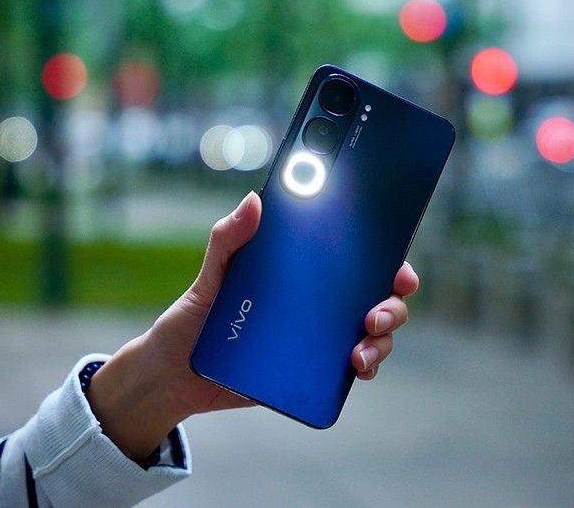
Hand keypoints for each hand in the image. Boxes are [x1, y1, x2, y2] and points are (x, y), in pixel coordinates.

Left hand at [87, 192, 419, 459]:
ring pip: (374, 334)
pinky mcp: (313, 371)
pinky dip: (366, 367)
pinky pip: (352, 368)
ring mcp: (320, 337)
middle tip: (375, 314)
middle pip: (377, 297)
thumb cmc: (195, 316)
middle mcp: (320, 302)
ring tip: (360, 350)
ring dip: (382, 341)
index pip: (356, 259)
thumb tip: (253, 200)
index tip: (398, 265)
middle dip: (392, 305)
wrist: (175, 373)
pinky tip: (356, 368)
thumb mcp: (211, 274)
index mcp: (304, 272)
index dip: (387, 259)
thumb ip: (229, 238)